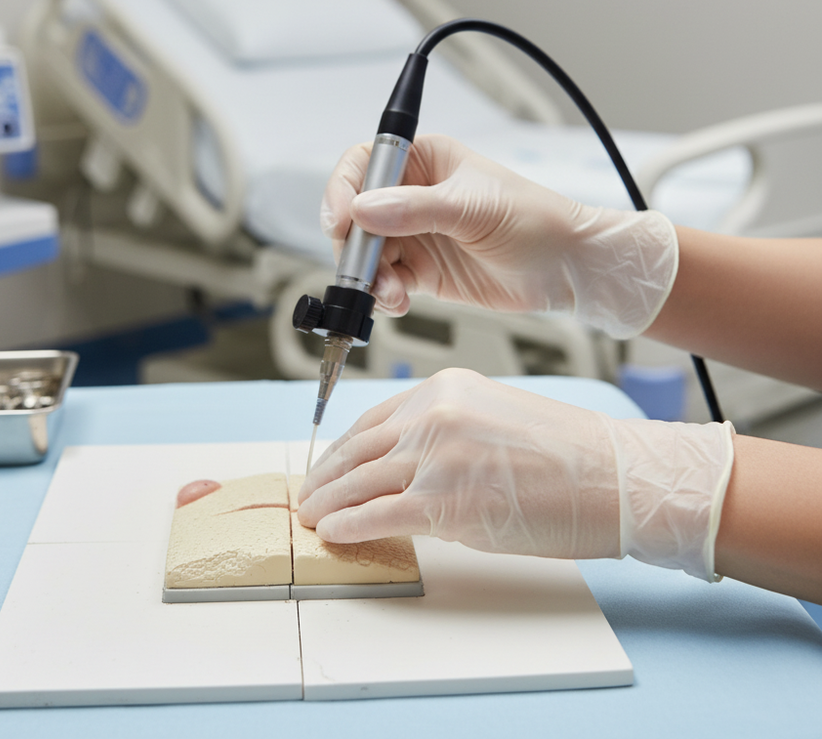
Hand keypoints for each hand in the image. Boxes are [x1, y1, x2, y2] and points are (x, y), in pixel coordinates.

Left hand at [298, 369, 734, 578]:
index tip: (329, 463)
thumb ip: (446, 430)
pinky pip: (377, 514)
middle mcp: (433, 415)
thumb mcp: (494, 416)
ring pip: (359, 481)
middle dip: (326, 475)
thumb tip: (405, 461)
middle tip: (309, 492)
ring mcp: (435, 456)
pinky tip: (335, 532)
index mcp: (444, 389)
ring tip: (313, 516)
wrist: (613, 476)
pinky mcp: (441, 501)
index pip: (374, 419)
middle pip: (358, 448)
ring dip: (328, 502)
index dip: (343, 447)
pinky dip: (349, 525)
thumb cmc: (568, 453)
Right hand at [321, 134, 677, 338]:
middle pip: (356, 215)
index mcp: (424, 161)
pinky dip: (384, 295)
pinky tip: (399, 301)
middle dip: (354, 246)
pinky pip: (385, 282)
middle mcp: (412, 196)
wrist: (569, 269)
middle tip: (364, 270)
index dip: (344, 189)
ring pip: (366, 254)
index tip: (341, 220)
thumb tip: (362, 210)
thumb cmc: (537, 220)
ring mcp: (415, 235)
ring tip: (391, 293)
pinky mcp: (422, 271)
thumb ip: (414, 209)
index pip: (364, 164)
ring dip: (369, 277)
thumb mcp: (472, 209)